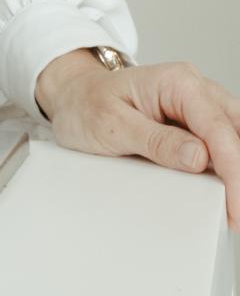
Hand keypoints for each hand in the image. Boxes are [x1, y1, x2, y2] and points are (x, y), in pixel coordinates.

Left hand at [35, 50, 239, 229]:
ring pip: (234, 135)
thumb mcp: (112, 125)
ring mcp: (197, 105)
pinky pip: (222, 141)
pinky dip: (227, 166)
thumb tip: (198, 157)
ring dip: (235, 169)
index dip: (233, 169)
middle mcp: (193, 88)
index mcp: (176, 82)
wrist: (73, 97)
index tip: (235, 204)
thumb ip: (156, 141)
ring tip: (232, 206)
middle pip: (236, 131)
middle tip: (236, 213)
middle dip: (239, 171)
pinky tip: (225, 190)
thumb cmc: (86, 105)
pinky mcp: (194, 123)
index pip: (217, 128)